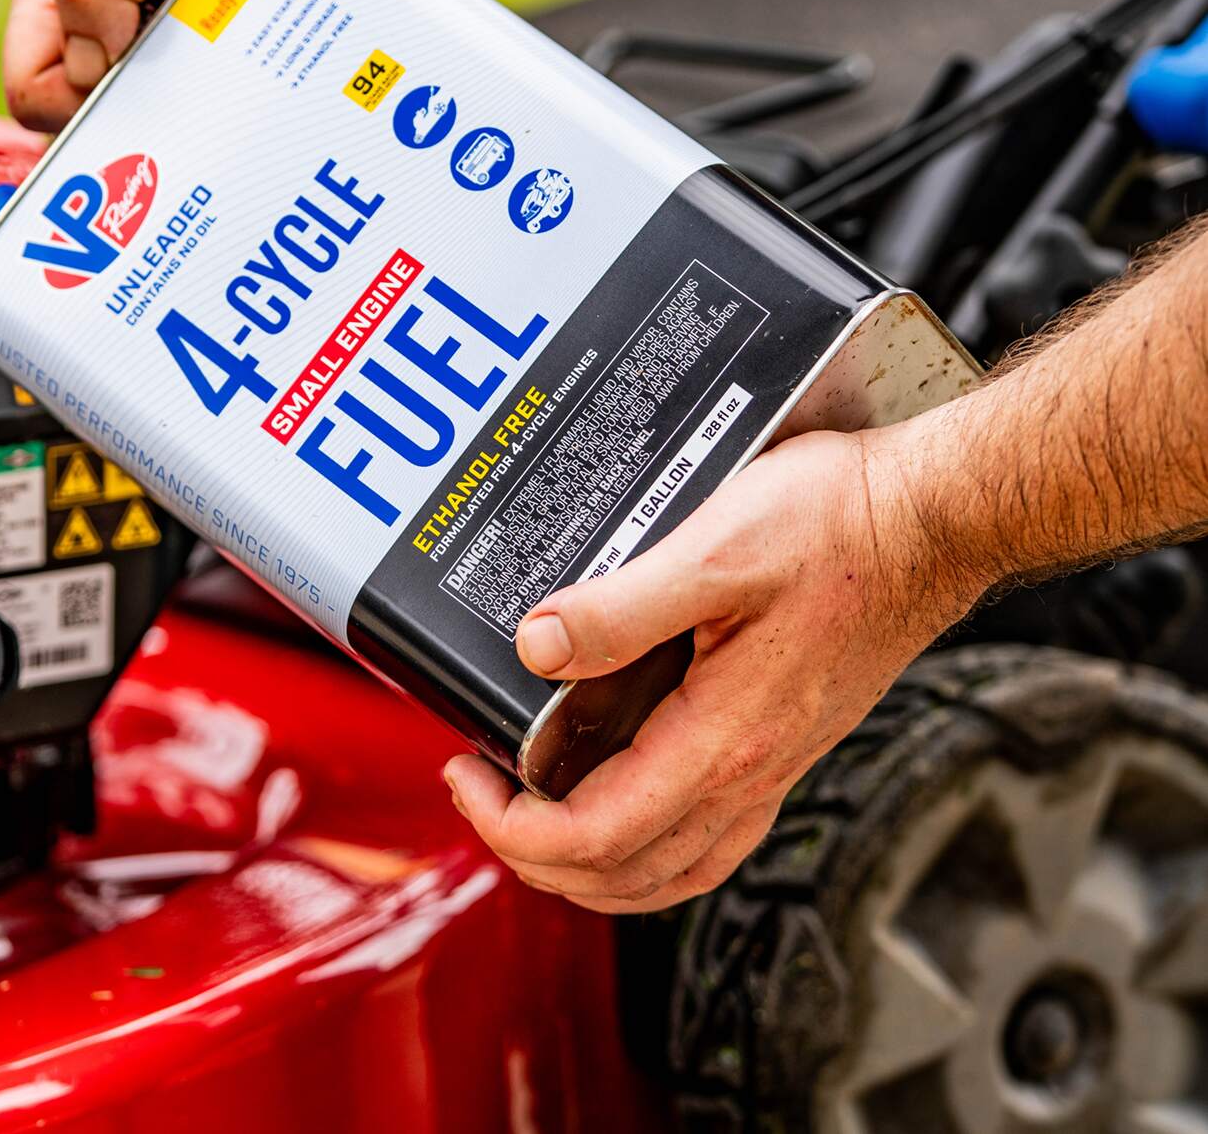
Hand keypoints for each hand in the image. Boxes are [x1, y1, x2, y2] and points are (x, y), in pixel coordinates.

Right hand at [3, 0, 339, 131]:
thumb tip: (89, 63)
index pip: (31, 90)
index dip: (78, 105)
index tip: (142, 81)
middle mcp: (84, 18)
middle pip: (77, 116)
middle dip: (128, 115)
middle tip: (189, 87)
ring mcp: (133, 40)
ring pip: (129, 117)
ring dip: (171, 113)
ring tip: (216, 70)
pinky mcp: (179, 55)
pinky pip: (175, 108)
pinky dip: (202, 104)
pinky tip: (234, 74)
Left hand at [444, 425, 987, 912]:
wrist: (929, 522)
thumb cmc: (838, 529)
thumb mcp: (714, 550)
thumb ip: (620, 608)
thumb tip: (538, 648)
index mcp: (723, 739)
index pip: (595, 836)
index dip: (512, 826)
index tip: (467, 775)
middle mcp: (751, 772)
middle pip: (624, 875)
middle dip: (534, 854)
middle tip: (482, 793)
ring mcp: (774, 767)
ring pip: (667, 870)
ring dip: (588, 865)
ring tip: (533, 813)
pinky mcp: (787, 745)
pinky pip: (706, 838)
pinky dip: (646, 849)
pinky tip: (624, 806)